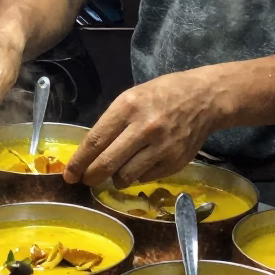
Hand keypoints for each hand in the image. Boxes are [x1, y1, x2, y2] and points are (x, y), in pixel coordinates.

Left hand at [64, 69, 221, 187]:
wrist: (205, 98)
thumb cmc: (163, 94)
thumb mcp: (132, 97)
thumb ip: (112, 122)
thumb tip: (90, 152)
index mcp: (128, 107)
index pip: (95, 141)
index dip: (78, 162)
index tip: (69, 175)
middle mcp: (144, 128)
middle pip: (106, 163)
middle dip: (90, 176)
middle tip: (85, 180)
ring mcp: (161, 147)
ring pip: (125, 177)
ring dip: (114, 179)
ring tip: (114, 173)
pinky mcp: (175, 162)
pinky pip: (145, 178)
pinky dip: (136, 177)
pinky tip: (137, 167)